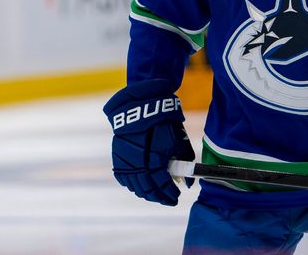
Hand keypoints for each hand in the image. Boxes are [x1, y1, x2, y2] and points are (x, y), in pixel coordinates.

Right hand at [103, 79, 194, 205]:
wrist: (141, 108)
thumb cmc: (164, 124)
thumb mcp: (179, 141)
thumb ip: (184, 162)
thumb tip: (189, 181)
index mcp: (155, 162)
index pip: (164, 186)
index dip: (171, 194)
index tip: (177, 198)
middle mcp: (139, 166)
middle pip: (149, 190)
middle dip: (160, 197)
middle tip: (168, 199)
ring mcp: (127, 164)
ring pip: (135, 187)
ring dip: (146, 193)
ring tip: (156, 195)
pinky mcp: (118, 159)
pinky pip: (124, 179)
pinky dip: (133, 185)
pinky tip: (140, 187)